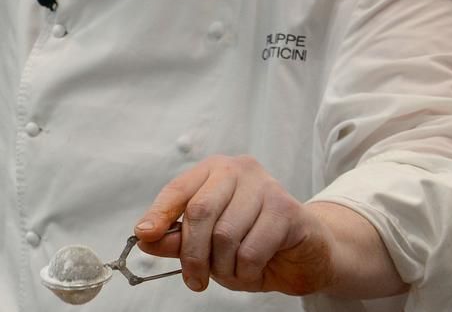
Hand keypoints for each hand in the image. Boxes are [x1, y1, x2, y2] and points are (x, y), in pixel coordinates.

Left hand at [133, 155, 335, 295]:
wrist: (307, 253)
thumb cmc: (254, 241)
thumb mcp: (209, 242)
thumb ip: (177, 238)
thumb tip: (145, 238)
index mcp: (214, 170)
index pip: (178, 190)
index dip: (158, 214)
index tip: (144, 236)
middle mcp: (239, 171)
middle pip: (200, 212)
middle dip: (192, 253)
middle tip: (194, 280)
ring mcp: (266, 187)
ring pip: (225, 235)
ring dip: (223, 267)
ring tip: (232, 274)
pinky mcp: (288, 210)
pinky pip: (251, 250)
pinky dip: (245, 271)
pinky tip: (251, 272)